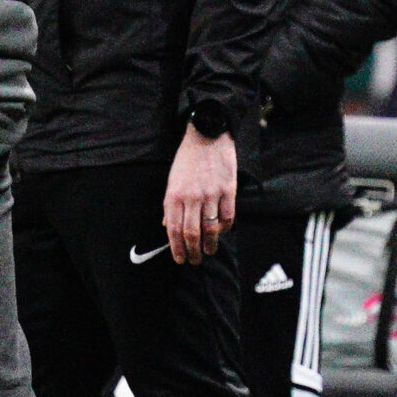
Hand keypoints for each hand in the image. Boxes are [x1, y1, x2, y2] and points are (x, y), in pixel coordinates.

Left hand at [163, 124, 237, 263]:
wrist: (207, 136)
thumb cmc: (187, 160)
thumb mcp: (172, 180)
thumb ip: (170, 205)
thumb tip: (168, 227)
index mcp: (174, 195)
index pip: (174, 230)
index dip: (177, 248)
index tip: (180, 259)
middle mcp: (192, 197)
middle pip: (192, 233)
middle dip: (193, 252)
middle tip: (195, 260)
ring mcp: (211, 194)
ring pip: (211, 228)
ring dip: (210, 245)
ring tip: (209, 251)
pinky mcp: (228, 190)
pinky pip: (227, 217)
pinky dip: (225, 228)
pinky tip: (222, 232)